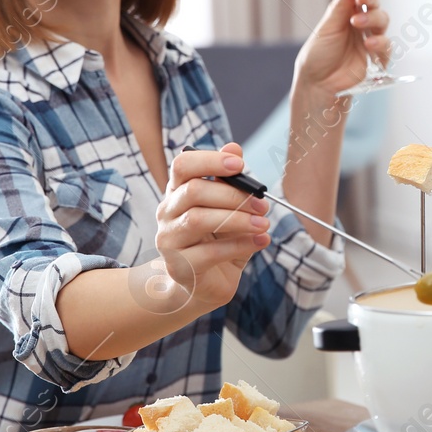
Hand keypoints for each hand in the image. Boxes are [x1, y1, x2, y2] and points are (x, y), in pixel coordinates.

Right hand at [156, 143, 271, 312]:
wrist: (204, 285)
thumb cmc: (217, 241)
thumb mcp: (228, 208)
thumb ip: (230, 181)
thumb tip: (234, 147)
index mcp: (177, 192)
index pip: (183, 166)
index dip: (210, 160)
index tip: (239, 164)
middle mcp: (167, 212)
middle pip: (194, 191)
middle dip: (233, 195)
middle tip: (262, 203)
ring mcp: (169, 240)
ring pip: (199, 220)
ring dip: (238, 219)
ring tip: (264, 224)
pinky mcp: (180, 266)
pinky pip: (210, 252)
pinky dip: (240, 245)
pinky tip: (261, 241)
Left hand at [294, 0, 391, 97]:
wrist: (318, 84)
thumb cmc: (318, 55)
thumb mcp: (327, 27)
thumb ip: (341, 5)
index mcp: (347, 12)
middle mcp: (361, 23)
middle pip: (375, 4)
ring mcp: (370, 39)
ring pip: (382, 21)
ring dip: (373, 18)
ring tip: (358, 23)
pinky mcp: (377, 58)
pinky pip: (386, 46)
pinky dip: (380, 42)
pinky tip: (369, 43)